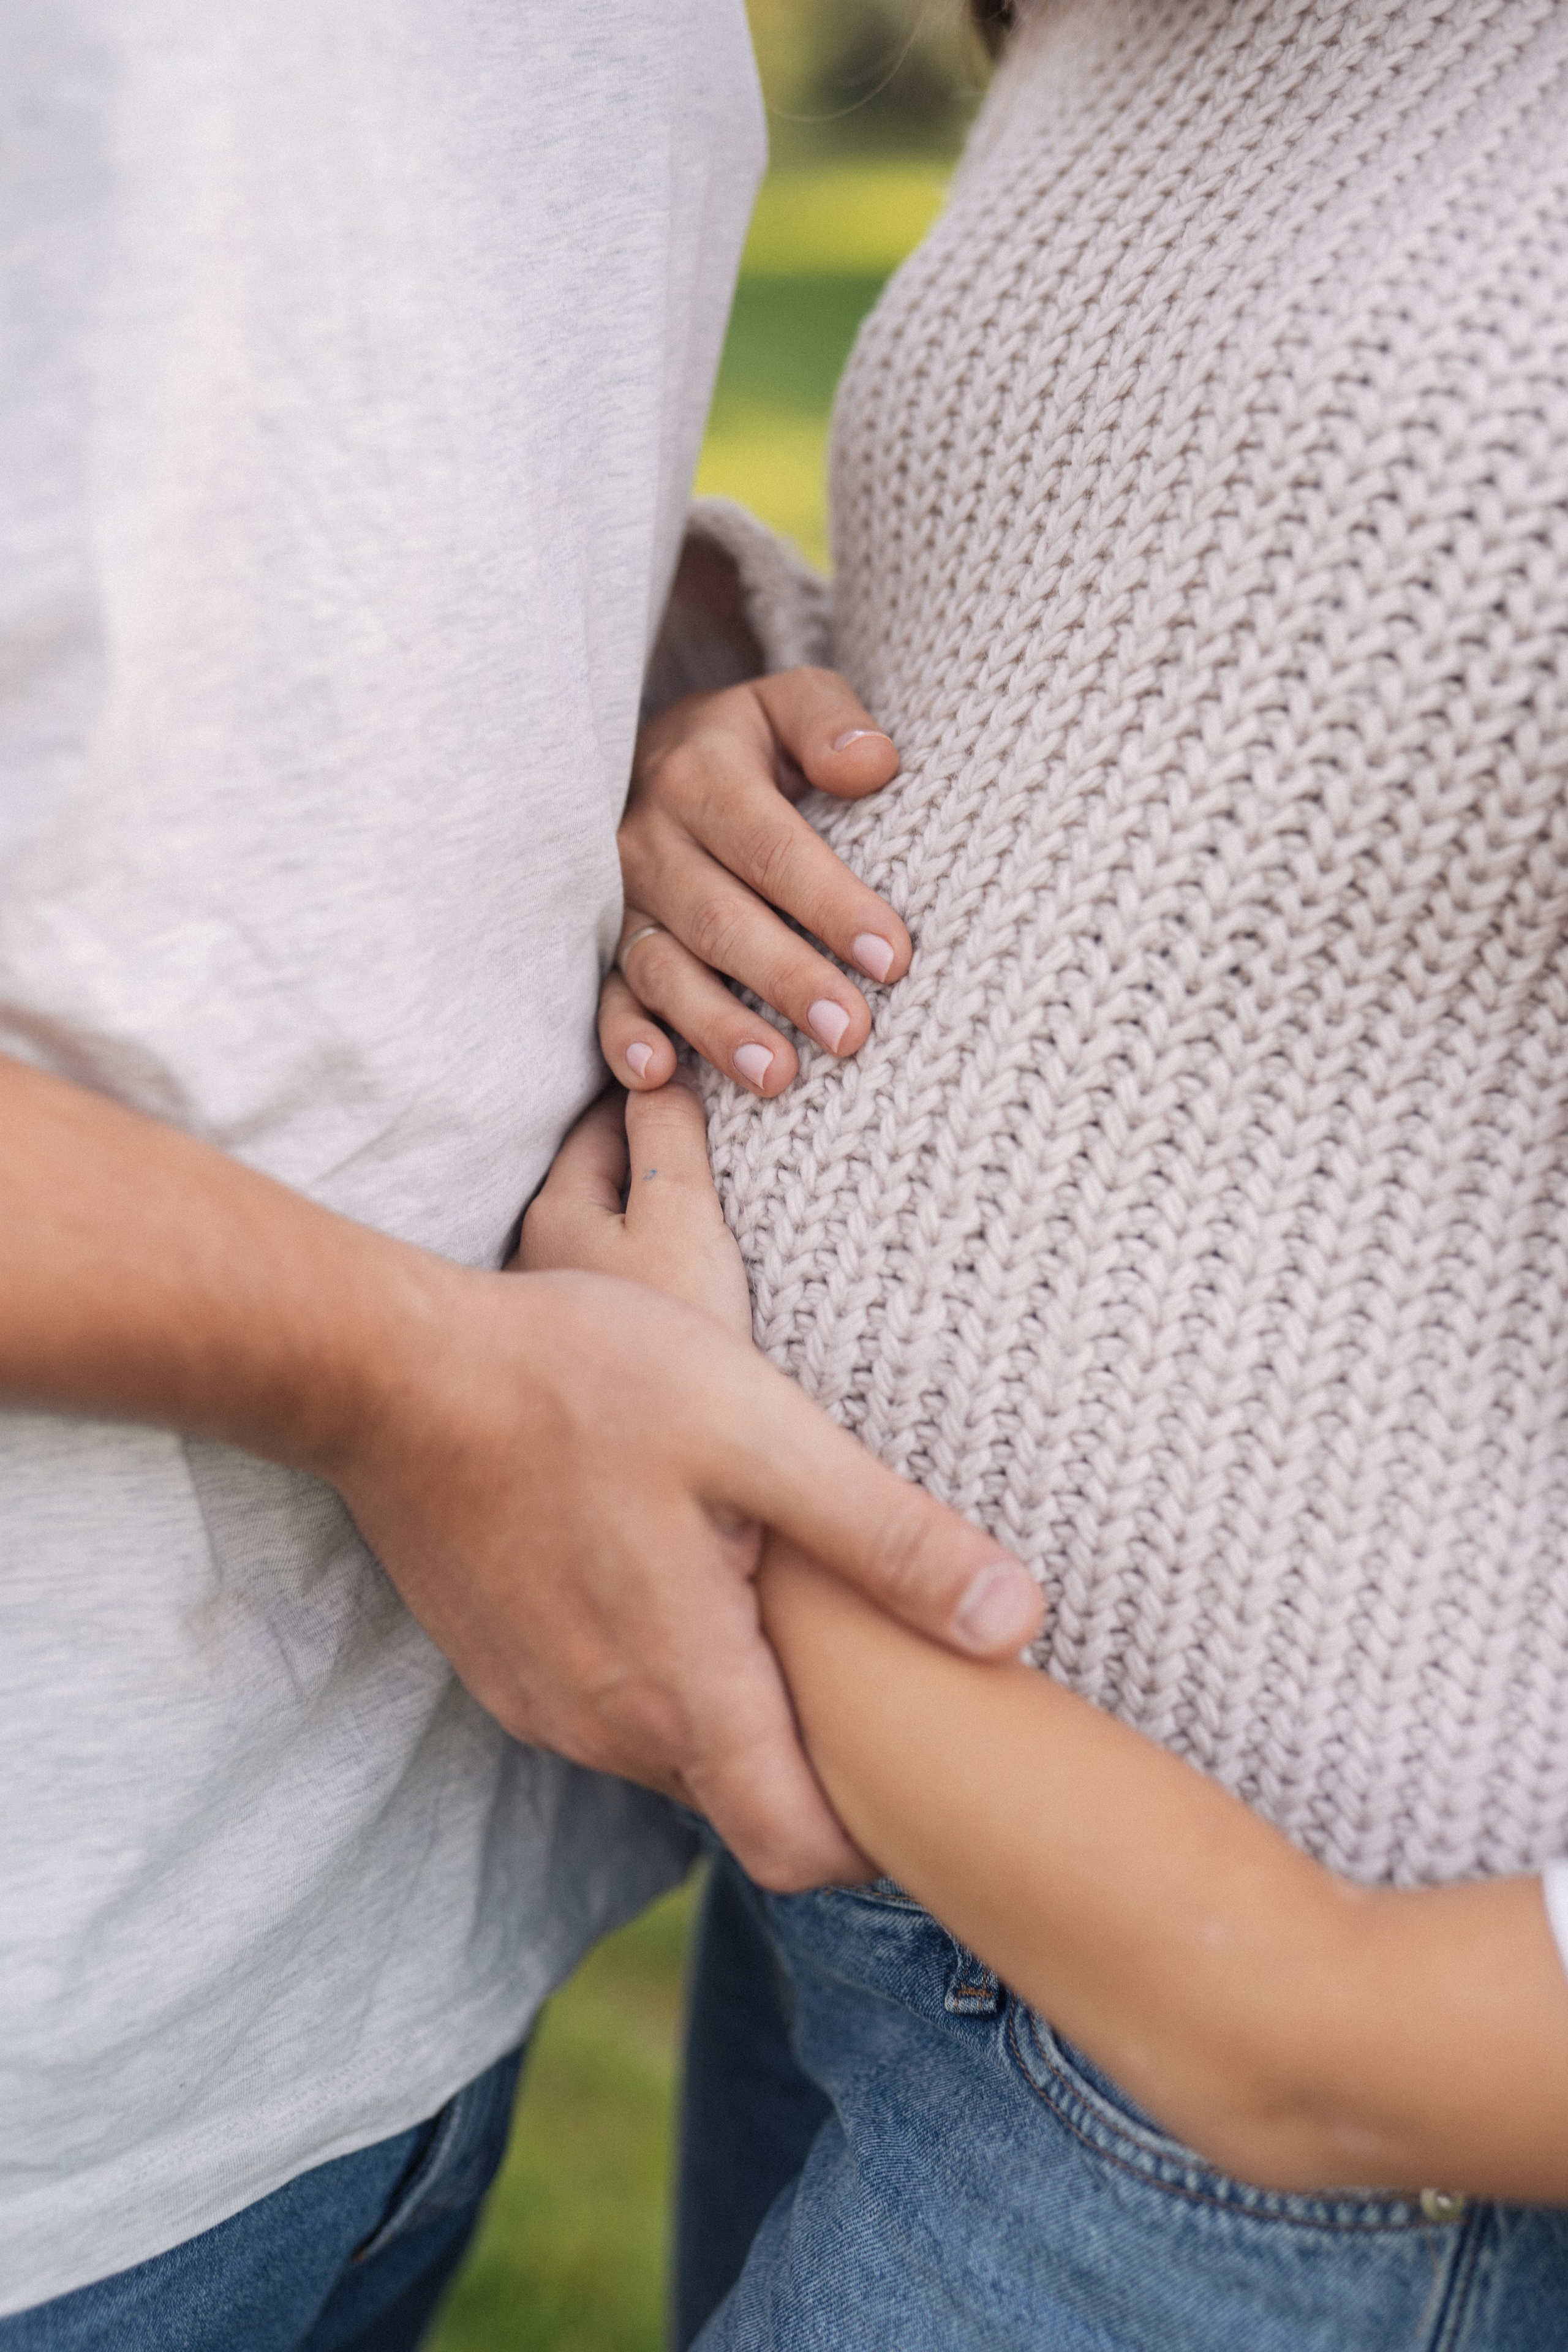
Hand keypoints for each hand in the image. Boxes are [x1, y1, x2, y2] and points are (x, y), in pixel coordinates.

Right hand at [312, 1099, 1042, 1892]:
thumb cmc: (581, 1382)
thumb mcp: (763, 1435)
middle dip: (815, 1757)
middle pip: (743, 1800)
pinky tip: (679, 1572)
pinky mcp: (501, 1667)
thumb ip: (889, 1539)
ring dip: (734, 1705)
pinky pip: (609, 1708)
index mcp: (687, 1690)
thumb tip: (1015, 1622)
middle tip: (871, 1660)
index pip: (799, 1851)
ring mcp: (543, 1705)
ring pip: (674, 1751)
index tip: (924, 1769)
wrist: (390, 1372)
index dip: (876, 1835)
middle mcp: (609, 1729)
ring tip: (778, 1599)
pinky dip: (661, 1673)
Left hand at [520, 1071, 751, 1337]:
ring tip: (704, 1192)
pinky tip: (682, 1263)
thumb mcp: (679, 1212)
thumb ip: (667, 1134)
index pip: (597, 1125)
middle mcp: (539, 1254)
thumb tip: (662, 1077)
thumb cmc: (679, 1321)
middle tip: (708, 1128)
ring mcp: (562, 1302)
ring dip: (645, 1204)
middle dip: (645, 1149)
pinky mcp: (590, 1340)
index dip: (647, 1096)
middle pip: (598, 1176)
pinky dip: (647, 1251)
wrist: (676, 1439)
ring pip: (607, 1225)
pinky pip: (617, 1270)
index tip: (693, 1079)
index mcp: (554, 1212)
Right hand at [600, 668, 912, 1098]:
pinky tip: (659, 1077)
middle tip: (850, 1033)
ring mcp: (621, 902)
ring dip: (719, 1026)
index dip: (831, 903)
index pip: (773, 848)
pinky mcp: (602, 950)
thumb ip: (828, 721)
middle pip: (720, 918)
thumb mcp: (787, 702)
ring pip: (664, 969)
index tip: (891, 957)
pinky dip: (627, 1040)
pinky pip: (608, 999)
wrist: (647, 759)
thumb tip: (873, 763)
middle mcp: (650, 841)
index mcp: (702, 776)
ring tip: (778, 1076)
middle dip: (787, 978)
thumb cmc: (747, 745)